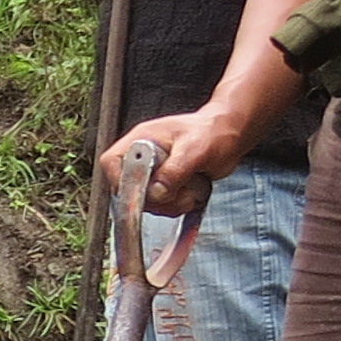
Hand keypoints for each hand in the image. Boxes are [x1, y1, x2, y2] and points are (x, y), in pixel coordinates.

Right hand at [97, 108, 238, 216]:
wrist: (229, 137)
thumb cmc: (213, 133)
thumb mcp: (195, 149)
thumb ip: (174, 170)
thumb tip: (157, 192)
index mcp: (141, 141)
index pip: (111, 163)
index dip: (120, 180)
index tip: (141, 189)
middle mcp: (142, 158)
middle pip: (129, 190)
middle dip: (156, 197)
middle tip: (179, 189)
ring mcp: (153, 174)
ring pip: (148, 203)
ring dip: (172, 203)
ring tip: (191, 187)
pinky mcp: (165, 187)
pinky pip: (163, 207)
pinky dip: (179, 206)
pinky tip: (193, 192)